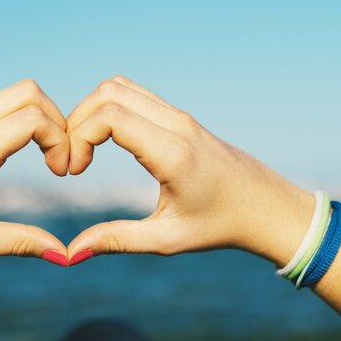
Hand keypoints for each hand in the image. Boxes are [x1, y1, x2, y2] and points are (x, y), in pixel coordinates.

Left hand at [0, 79, 68, 263]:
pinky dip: (20, 117)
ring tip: (43, 156)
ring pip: (14, 92)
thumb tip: (65, 255)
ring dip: (39, 117)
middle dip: (57, 121)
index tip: (60, 173)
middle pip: (29, 92)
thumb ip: (20, 243)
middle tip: (58, 159)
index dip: (60, 140)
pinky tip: (16, 152)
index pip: (31, 118)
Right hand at [66, 76, 314, 264]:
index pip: (109, 116)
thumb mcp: (166, 239)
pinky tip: (108, 143)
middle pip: (108, 92)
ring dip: (92, 111)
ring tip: (86, 149)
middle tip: (73, 160)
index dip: (79, 138)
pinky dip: (110, 108)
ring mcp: (181, 116)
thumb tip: (72, 253)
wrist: (268, 209)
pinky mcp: (181, 117)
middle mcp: (177, 125)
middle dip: (77, 121)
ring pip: (120, 87)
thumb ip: (117, 240)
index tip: (75, 172)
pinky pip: (136, 95)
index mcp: (173, 153)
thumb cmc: (221, 226)